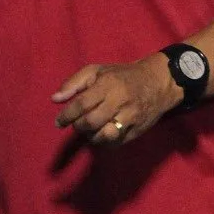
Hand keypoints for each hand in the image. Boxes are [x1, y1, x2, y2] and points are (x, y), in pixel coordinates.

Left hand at [52, 54, 182, 144]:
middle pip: (92, 122)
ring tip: (89, 130)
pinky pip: (117, 142)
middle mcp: (120, 101)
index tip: (58, 122)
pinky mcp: (138, 130)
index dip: (67, 115)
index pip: (82, 104)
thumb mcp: (97, 70)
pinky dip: (105, 142)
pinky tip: (101, 134)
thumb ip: (74, 83)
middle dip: (78, 126)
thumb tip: (55, 99)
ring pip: (105, 135)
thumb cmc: (122, 75)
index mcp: (108, 85)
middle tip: (76, 124)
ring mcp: (131, 117)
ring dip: (91, 137)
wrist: (158, 82)